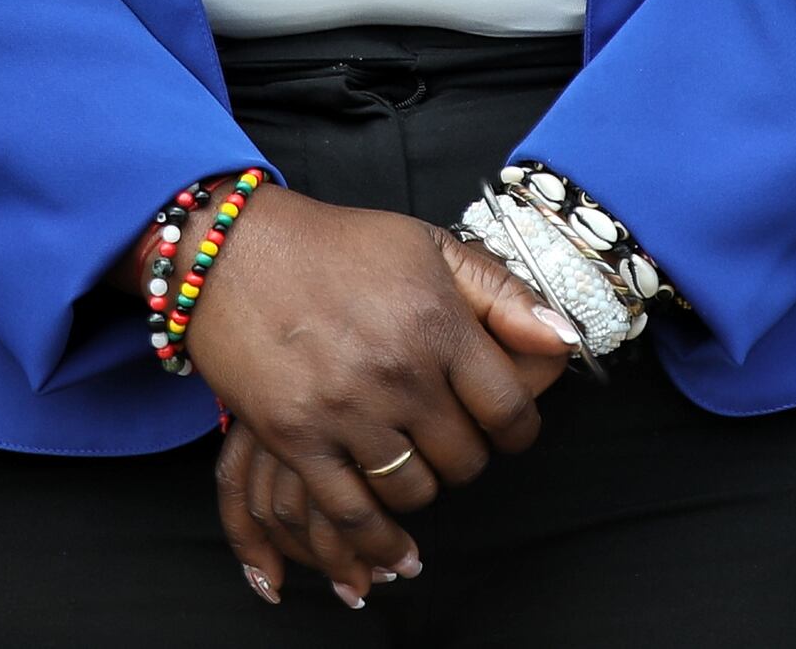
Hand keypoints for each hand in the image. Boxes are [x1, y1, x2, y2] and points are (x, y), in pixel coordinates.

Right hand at [184, 195, 565, 605]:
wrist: (232, 252)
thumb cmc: (336, 246)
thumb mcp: (427, 246)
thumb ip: (501, 293)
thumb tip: (563, 340)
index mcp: (436, 323)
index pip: (509, 409)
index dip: (519, 429)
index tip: (508, 429)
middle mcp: (398, 372)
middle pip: (465, 458)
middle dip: (468, 455)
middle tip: (451, 437)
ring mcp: (345, 410)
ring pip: (415, 490)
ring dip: (423, 486)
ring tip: (413, 462)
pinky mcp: (297, 439)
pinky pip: (352, 513)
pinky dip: (378, 540)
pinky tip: (396, 549)